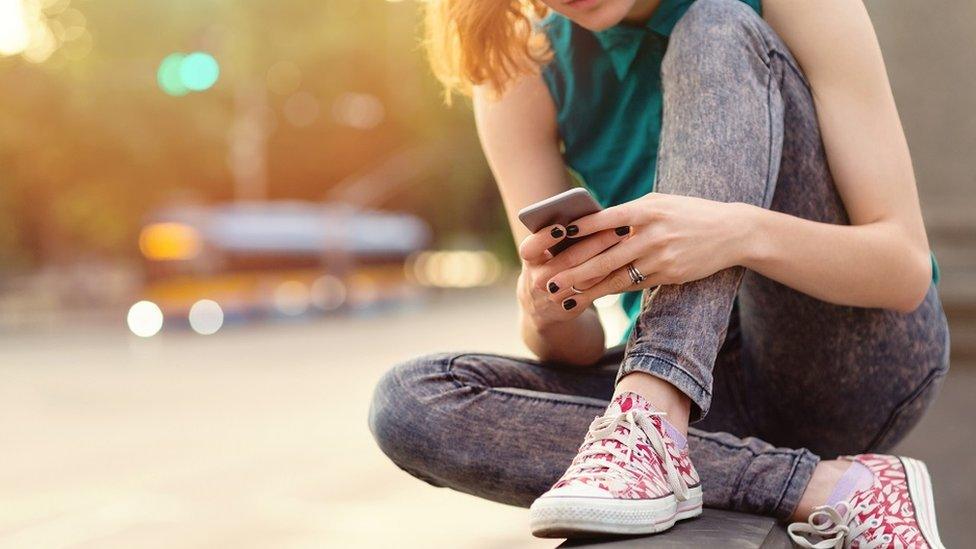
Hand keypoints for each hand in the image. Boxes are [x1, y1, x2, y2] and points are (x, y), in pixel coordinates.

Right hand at [517, 222, 632, 327]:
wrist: (542, 304)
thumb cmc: (548, 263)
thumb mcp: (543, 252)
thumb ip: (558, 236)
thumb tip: (588, 213)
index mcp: (530, 260)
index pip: (531, 248)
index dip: (545, 238)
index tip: (562, 228)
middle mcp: (538, 278)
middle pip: (567, 260)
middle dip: (595, 242)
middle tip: (617, 226)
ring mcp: (554, 295)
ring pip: (584, 276)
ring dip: (607, 256)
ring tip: (625, 240)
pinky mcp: (571, 306)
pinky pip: (593, 289)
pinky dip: (609, 273)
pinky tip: (625, 259)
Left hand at [543, 193, 751, 309]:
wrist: (732, 232)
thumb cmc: (690, 213)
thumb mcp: (661, 203)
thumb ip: (630, 213)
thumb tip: (596, 222)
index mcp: (646, 210)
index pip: (604, 220)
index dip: (578, 230)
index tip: (555, 237)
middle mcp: (651, 234)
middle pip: (604, 255)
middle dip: (574, 270)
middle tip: (550, 280)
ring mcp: (660, 257)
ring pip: (616, 275)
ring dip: (588, 287)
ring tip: (565, 294)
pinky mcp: (669, 275)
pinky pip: (634, 284)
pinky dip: (612, 289)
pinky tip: (594, 295)